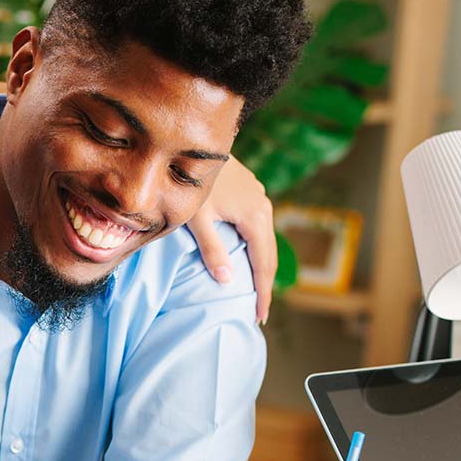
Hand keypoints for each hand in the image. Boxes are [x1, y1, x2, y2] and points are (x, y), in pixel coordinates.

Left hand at [188, 156, 275, 323]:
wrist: (196, 143)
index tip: (259, 317)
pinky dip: (255, 248)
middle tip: (259, 312)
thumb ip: (212, 249)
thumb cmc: (191, 178)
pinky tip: (246, 257)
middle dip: (264, 284)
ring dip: (260, 266)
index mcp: (255, 217)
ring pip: (264, 240)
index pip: (263, 264)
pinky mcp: (250, 193)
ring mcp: (259, 198)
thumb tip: (227, 281)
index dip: (262, 292)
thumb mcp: (198, 218)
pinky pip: (258, 228)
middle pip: (268, 254)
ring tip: (254, 290)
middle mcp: (263, 207)